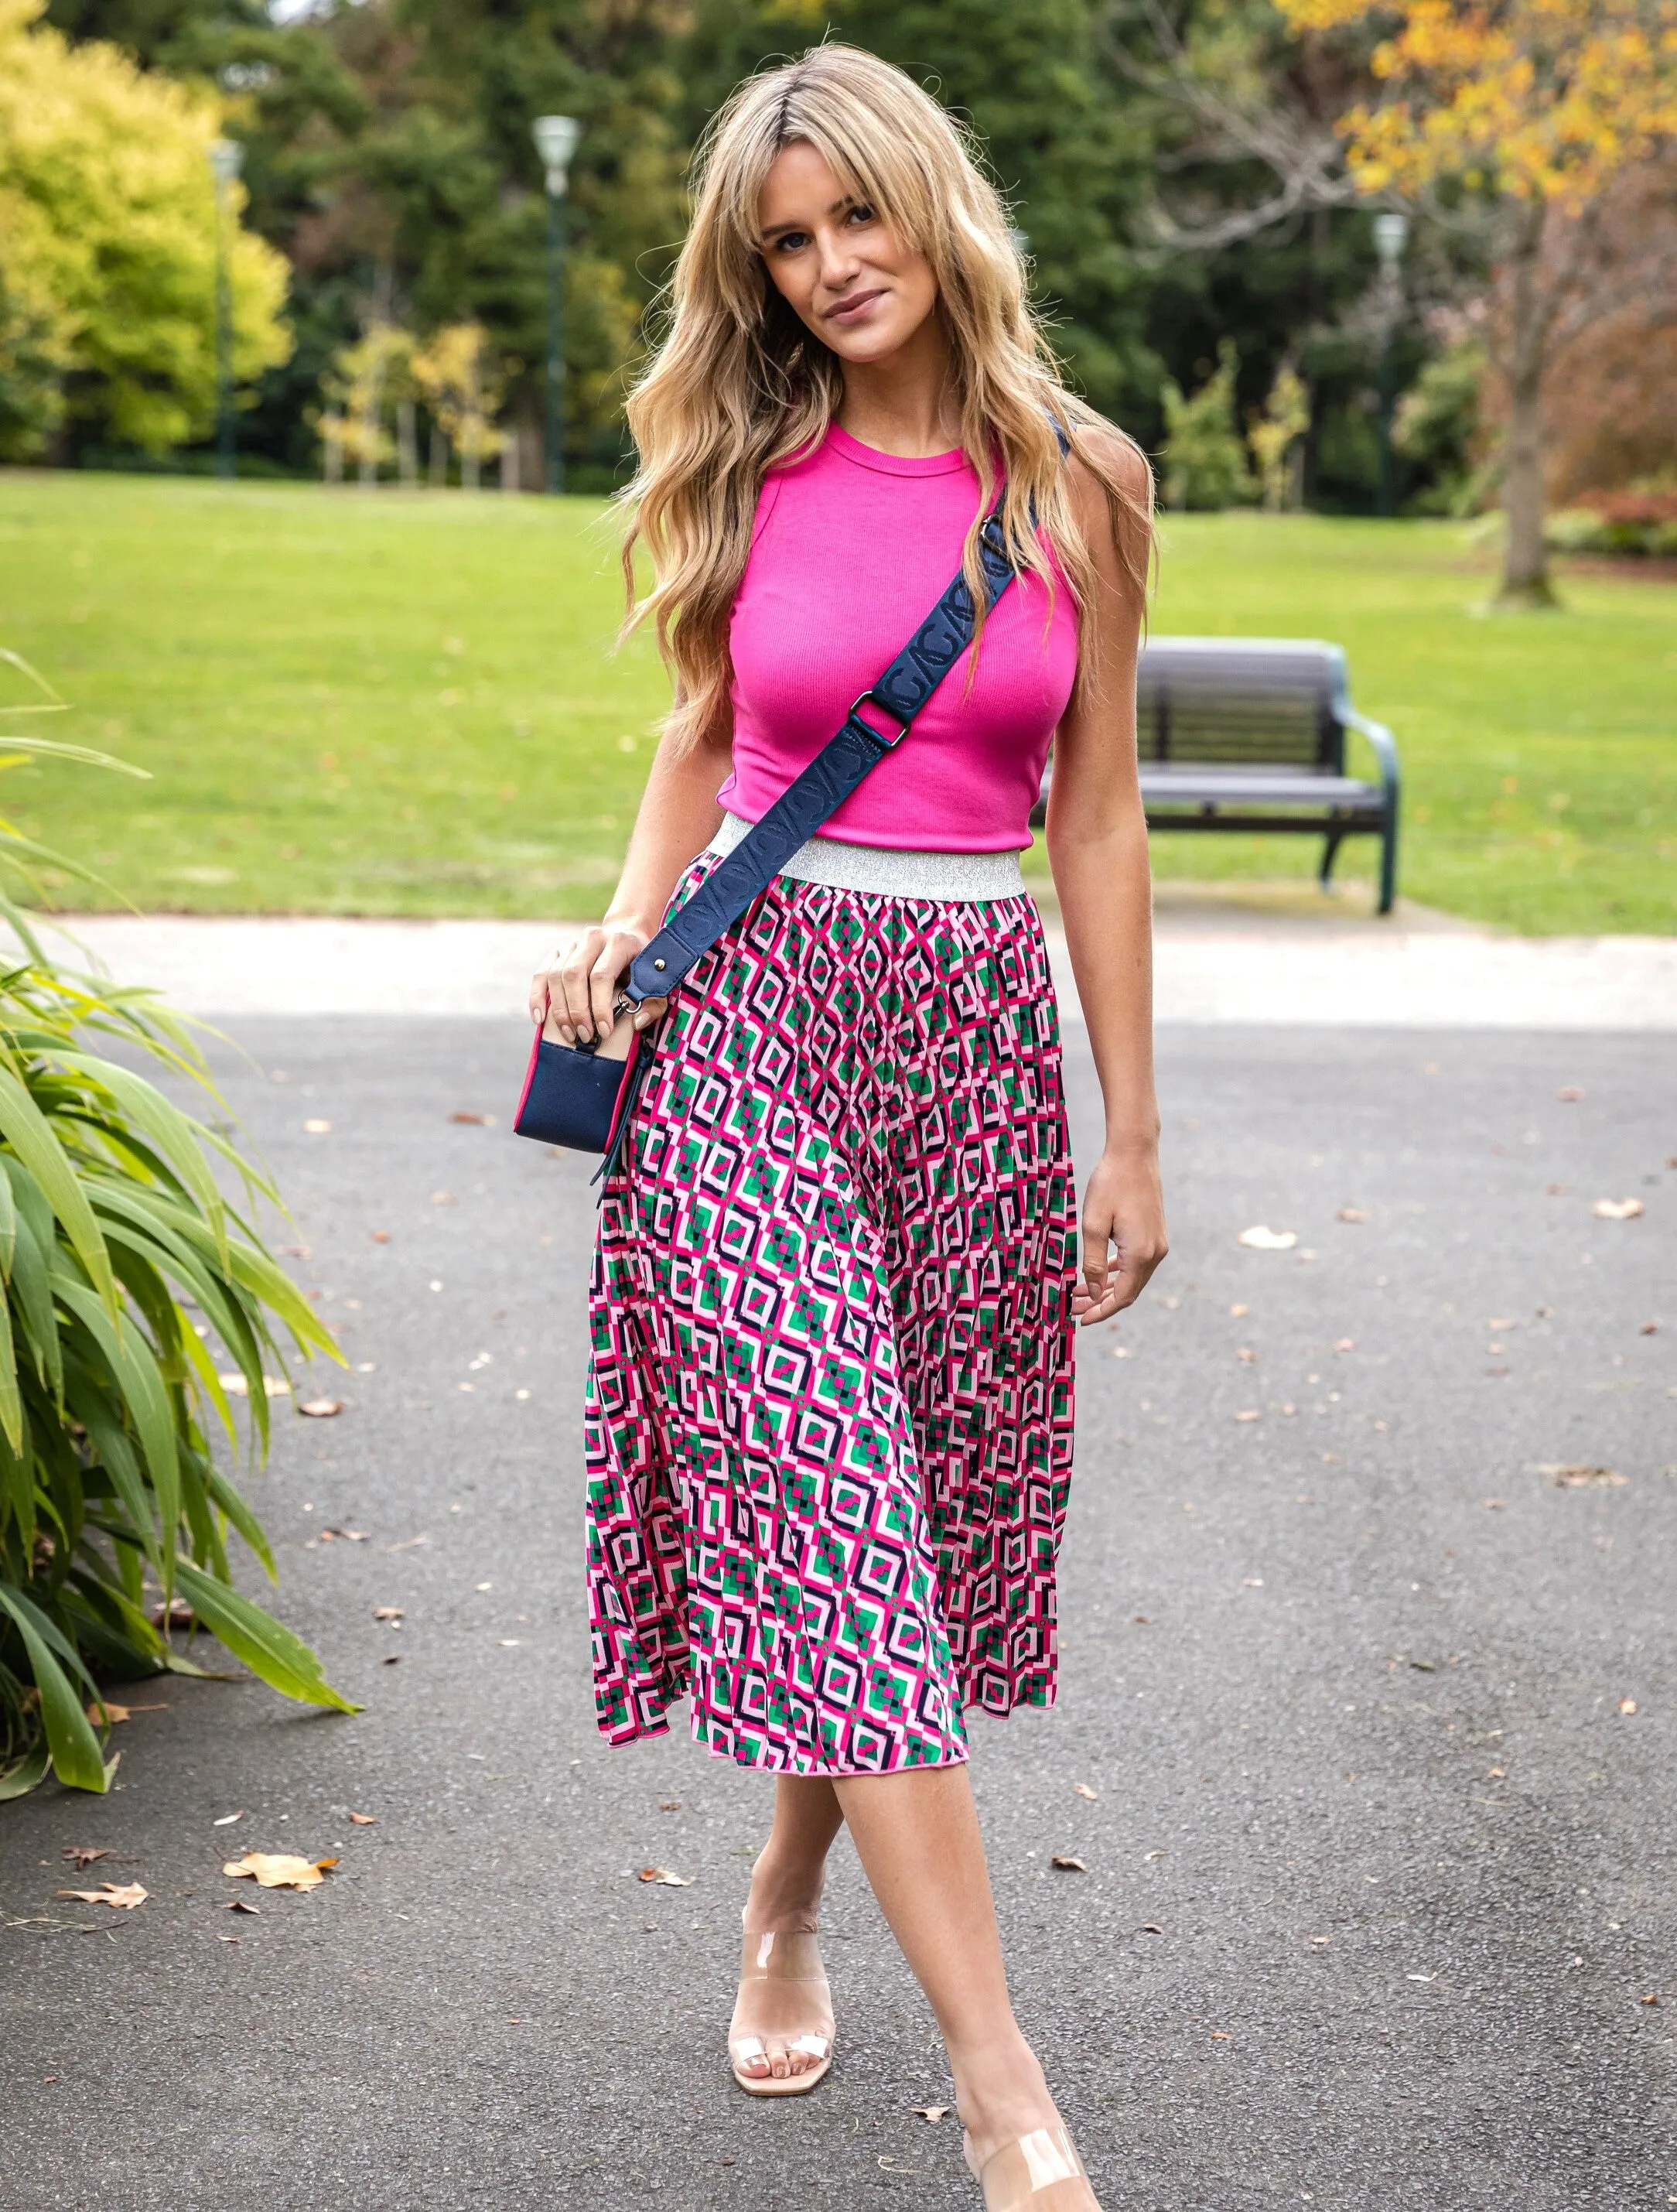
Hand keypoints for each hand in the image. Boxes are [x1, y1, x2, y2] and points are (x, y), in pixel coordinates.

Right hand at [529, 923, 665, 1044]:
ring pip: (555, 976)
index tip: (604, 1031)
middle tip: (585, 1036)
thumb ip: (653, 1002)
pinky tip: (540, 1019)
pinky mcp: (558, 951)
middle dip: (578, 1011)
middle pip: (574, 975)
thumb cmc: (642, 963)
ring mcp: (571, 943)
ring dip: (560, 1009)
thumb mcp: (656, 979)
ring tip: (570, 1034)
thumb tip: (637, 1022)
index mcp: (618, 942)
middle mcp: (592, 938)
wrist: (627, 934)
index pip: (601, 975)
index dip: (600, 1006)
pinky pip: (541, 974)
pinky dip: (537, 997)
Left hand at [1074, 1144, 1166, 1325]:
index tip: (1081, 1320)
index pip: (1122, 1297)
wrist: (1134, 1153)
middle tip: (1074, 1308)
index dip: (1101, 1311)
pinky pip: (1135, 1262)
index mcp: (1141, 1254)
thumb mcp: (1093, 1225)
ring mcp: (1157, 1243)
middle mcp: (1155, 1253)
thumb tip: (1092, 1292)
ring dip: (1107, 1287)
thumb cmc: (1110, 1185)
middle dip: (1100, 1302)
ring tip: (1080, 1293)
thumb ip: (1092, 1262)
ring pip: (1131, 1277)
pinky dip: (1116, 1272)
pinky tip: (1098, 1273)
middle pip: (1128, 1290)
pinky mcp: (1154, 1233)